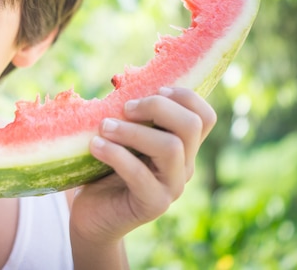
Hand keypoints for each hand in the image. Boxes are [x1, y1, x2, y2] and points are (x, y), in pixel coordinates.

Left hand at [70, 87, 216, 243]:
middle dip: (156, 107)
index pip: (204, 116)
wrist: (92, 216)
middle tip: (124, 108)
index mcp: (182, 146)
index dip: (184, 96)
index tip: (152, 90)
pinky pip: (141, 175)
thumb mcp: (121, 137)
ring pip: (170, 147)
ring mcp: (172, 187)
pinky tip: (95, 146)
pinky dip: (116, 154)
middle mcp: (184, 166)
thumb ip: (130, 116)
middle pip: (191, 125)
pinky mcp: (153, 205)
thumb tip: (119, 81)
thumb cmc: (103, 169)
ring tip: (104, 127)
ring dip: (132, 131)